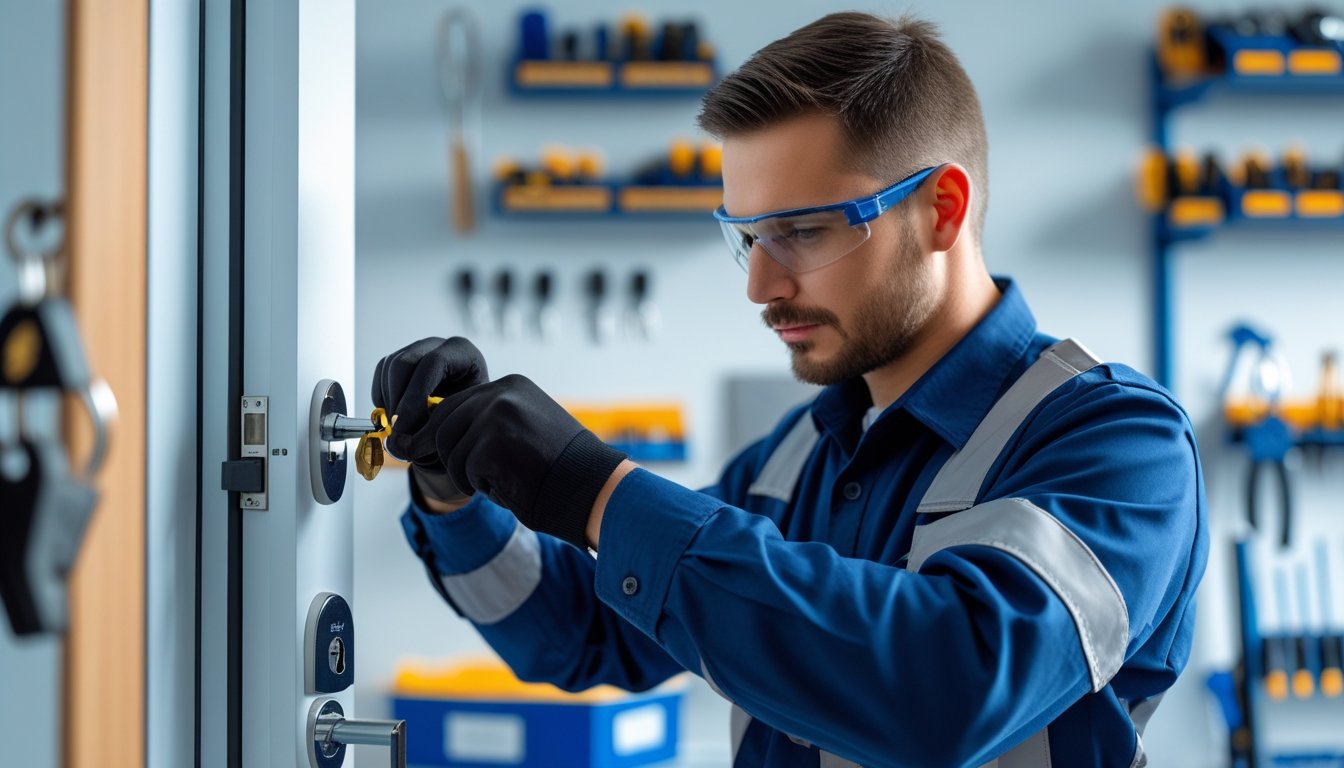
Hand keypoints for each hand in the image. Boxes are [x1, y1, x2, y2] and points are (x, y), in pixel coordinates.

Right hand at [371, 337, 488, 502]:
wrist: (461, 413)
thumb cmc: (465, 416)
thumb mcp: (459, 420)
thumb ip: (435, 427)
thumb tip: (401, 439)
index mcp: (462, 352)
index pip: (433, 363)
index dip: (416, 395)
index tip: (406, 427)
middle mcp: (438, 345)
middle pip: (405, 362)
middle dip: (398, 401)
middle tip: (399, 432)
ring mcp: (416, 349)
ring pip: (389, 369)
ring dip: (389, 402)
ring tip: (399, 428)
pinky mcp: (399, 359)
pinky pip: (381, 374)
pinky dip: (382, 398)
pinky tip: (394, 416)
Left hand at [401, 374, 626, 548]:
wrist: (591, 488)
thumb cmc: (560, 468)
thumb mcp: (524, 429)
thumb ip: (488, 423)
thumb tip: (433, 434)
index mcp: (510, 386)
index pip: (454, 405)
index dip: (444, 435)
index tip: (443, 455)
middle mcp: (502, 393)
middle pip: (443, 425)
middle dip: (449, 456)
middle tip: (470, 479)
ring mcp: (497, 416)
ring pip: (450, 451)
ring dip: (468, 476)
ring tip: (502, 481)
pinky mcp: (493, 444)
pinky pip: (465, 472)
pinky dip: (483, 488)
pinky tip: (512, 487)